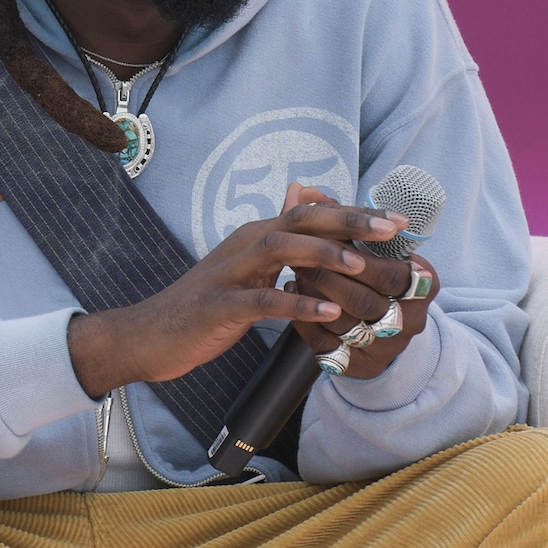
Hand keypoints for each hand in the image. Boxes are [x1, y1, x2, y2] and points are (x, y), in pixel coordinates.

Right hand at [67, 183, 410, 396]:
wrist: (152, 333)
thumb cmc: (206, 306)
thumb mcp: (248, 272)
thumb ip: (280, 250)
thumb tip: (312, 229)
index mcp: (256, 236)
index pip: (310, 213)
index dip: (353, 213)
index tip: (396, 220)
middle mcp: (245, 244)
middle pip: (299, 220)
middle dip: (348, 220)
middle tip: (391, 227)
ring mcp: (230, 273)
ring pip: (279, 249)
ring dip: (322, 255)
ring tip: (361, 264)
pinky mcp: (220, 305)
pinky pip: (261, 301)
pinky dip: (295, 304)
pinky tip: (326, 312)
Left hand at [286, 184, 440, 378]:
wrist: (384, 328)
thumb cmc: (372, 272)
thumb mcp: (367, 243)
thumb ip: (337, 217)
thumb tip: (300, 190)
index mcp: (424, 285)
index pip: (390, 270)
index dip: (352, 253)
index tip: (323, 236)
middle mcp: (412, 320)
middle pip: (364, 299)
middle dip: (327, 275)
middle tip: (298, 257)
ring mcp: (387, 347)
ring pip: (344, 323)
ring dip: (312, 296)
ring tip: (294, 274)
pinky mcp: (361, 367)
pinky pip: (326, 346)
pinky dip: (304, 320)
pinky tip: (291, 299)